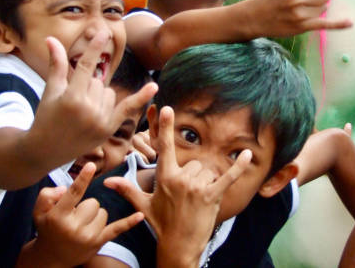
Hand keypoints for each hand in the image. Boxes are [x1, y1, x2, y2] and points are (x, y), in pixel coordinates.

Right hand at [28, 163, 143, 266]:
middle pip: (93, 202)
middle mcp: (74, 227)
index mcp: (58, 216)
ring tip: (81, 225)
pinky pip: (117, 228)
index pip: (73, 194)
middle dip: (85, 206)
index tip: (92, 166)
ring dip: (94, 216)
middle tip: (74, 217)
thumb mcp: (39, 211)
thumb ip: (47, 196)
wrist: (52, 258)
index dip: (82, 179)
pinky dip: (129, 222)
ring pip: (103, 212)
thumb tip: (63, 189)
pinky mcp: (99, 242)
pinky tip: (140, 215)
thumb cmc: (48, 228)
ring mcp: (88, 236)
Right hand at [30, 33, 157, 166]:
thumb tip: (51, 38)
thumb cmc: (45, 117)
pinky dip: (141, 97)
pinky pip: (128, 108)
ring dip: (99, 98)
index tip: (104, 33)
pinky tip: (154, 86)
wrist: (44, 151)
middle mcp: (88, 109)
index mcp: (71, 97)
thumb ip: (56, 64)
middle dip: (86, 87)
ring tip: (81, 113)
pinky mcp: (108, 129)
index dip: (95, 48)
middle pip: (98, 82)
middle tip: (72, 105)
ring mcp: (100, 120)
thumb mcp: (51, 91)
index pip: (86, 66)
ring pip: (109, 93)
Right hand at [104, 106, 251, 263]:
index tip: (167, 108)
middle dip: (194, 176)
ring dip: (206, 183)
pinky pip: (227, 177)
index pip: (165, 148)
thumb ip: (128, 189)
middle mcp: (180, 179)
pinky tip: (247, 154)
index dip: (165, 127)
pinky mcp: (212, 196)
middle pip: (194, 163)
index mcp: (165, 177)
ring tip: (197, 201)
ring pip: (207, 171)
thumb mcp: (144, 205)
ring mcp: (196, 188)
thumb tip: (107, 181)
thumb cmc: (161, 223)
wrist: (178, 246)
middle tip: (187, 197)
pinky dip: (239, 166)